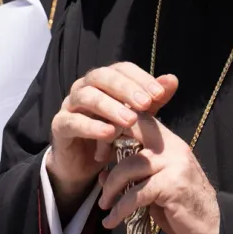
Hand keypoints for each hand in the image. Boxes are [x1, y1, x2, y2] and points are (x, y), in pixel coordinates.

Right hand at [46, 62, 178, 211]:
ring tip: (130, 119)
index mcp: (103, 81)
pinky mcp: (59, 126)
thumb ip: (152, 100)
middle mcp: (84, 87)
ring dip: (110, 106)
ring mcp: (69, 105)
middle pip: (102, 77)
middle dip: (125, 88)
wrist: (84, 165)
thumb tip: (172, 80)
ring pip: (86, 96)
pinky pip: (73, 121)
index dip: (140, 78)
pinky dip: (91, 126)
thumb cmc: (112, 135)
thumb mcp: (137, 118)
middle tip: (146, 103)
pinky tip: (109, 133)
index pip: (121, 68)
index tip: (159, 93)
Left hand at [96, 114, 219, 233]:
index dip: (116, 127)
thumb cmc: (183, 205)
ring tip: (104, 204)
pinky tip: (112, 221)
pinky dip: (120, 209)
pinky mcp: (173, 186)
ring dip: (111, 187)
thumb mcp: (157, 185)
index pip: (139, 118)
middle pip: (133, 129)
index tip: (101, 150)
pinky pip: (137, 194)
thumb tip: (104, 173)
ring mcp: (174, 165)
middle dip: (108, 143)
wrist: (214, 227)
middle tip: (97, 166)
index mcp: (169, 142)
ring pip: (130, 165)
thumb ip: (134, 174)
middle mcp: (173, 147)